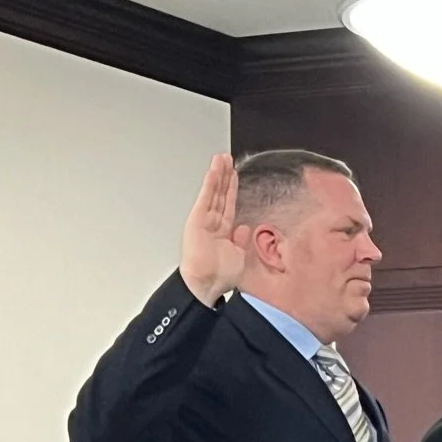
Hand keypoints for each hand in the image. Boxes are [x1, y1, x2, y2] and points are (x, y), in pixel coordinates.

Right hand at [180, 153, 246, 305]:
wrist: (207, 283)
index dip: (232, 188)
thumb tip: (244, 226)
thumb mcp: (239, 256)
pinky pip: (205, 198)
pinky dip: (209, 184)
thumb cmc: (220, 275)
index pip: (228, 203)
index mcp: (223, 230)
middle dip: (224, 175)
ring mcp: (204, 219)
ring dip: (218, 174)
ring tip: (221, 158)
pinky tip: (213, 172)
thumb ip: (242, 240)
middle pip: (220, 193)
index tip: (234, 174)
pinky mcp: (197, 219)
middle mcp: (213, 222)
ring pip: (213, 191)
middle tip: (227, 158)